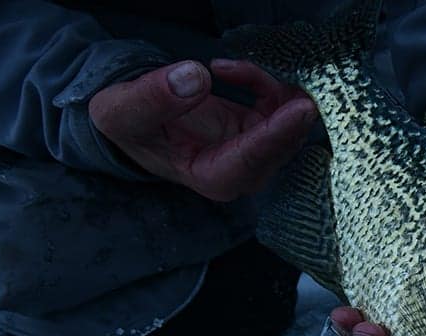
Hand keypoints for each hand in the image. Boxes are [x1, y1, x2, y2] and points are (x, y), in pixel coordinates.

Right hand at [88, 59, 317, 201]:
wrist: (131, 116)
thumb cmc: (127, 122)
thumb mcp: (122, 111)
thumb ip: (154, 98)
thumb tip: (196, 78)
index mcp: (212, 178)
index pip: (253, 161)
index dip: (279, 134)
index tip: (302, 108)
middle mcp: (241, 171)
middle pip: (283, 143)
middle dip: (288, 107)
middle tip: (286, 72)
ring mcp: (254, 149)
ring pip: (287, 121)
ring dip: (270, 86)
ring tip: (226, 67)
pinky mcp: (258, 127)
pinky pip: (277, 103)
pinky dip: (260, 80)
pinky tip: (227, 68)